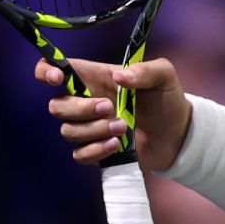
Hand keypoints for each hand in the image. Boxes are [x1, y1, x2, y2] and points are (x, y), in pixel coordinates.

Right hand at [37, 57, 191, 170]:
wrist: (179, 134)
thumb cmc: (166, 100)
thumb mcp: (164, 76)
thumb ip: (145, 70)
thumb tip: (119, 77)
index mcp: (94, 78)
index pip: (52, 69)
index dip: (45, 71)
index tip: (58, 78)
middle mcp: (85, 102)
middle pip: (56, 106)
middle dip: (81, 108)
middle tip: (109, 107)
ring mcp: (88, 128)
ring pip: (68, 131)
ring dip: (95, 130)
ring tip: (124, 126)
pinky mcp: (95, 151)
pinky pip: (79, 154)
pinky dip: (96, 150)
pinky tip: (117, 145)